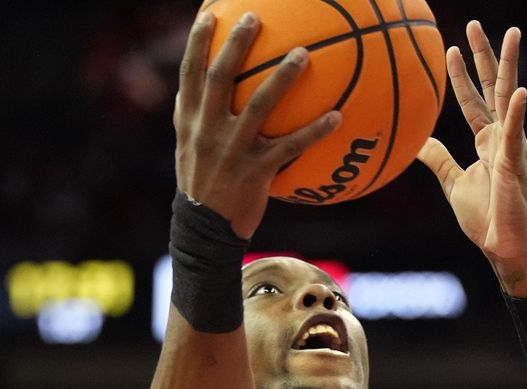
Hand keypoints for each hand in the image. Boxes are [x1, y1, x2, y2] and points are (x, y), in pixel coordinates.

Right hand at [175, 11, 341, 238]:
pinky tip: (337, 116)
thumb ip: (194, 115)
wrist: (205, 229)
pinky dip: (314, 131)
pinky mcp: (256, 172)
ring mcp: (232, 150)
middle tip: (254, 17)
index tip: (210, 12)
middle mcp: (207, 130)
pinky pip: (290, 147)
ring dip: (281, 78)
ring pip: (258, 107)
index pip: (189, 73)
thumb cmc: (201, 182)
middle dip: (235, 45)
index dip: (197, 41)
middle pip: (220, 78)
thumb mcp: (188, 146)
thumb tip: (198, 84)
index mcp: (190, 121)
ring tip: (303, 54)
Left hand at [418, 22, 526, 295]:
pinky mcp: (516, 164)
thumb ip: (440, 159)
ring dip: (509, 66)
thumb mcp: (454, 182)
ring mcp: (512, 147)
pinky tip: (520, 91)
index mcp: (487, 142)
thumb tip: (419, 141)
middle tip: (474, 24)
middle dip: (484, 56)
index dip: (461, 76)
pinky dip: (519, 113)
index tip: (451, 49)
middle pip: (492, 88)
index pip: (472, 101)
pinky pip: (517, 134)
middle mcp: (502, 137)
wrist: (506, 246)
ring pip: (509, 99)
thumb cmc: (486, 218)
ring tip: (512, 33)